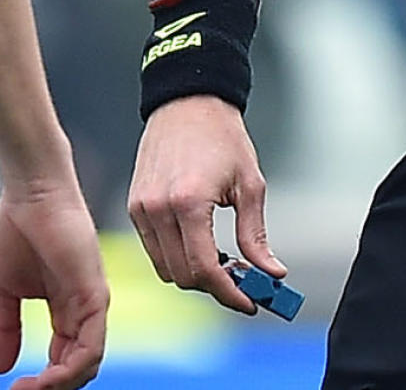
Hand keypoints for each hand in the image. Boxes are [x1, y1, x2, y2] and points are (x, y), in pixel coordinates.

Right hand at [0, 176, 109, 388]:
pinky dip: (72, 369)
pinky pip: (92, 344)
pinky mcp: (94, 293)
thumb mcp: (5, 290)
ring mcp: (92, 302)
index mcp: (67, 309)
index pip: (65, 359)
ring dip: (60, 385)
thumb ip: (5, 328)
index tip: (13, 389)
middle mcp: (85, 309)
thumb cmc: (19, 228)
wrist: (29, 192)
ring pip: (89, 363)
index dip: (42, 382)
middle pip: (79, 367)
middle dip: (51, 389)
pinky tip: (47, 378)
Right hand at [127, 94, 288, 317]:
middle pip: (183, 276)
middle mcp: (158, 209)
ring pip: (165, 268)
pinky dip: (177, 257)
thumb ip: (256, 236)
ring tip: (223, 260)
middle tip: (243, 281)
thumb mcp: (250, 185)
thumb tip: (271, 273)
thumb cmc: (222, 138)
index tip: (250, 301)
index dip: (230, 293)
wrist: (188, 103)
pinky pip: (154, 249)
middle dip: (215, 286)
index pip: (205, 269)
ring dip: (194, 273)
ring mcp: (141, 209)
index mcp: (189, 203)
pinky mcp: (134, 206)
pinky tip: (200, 244)